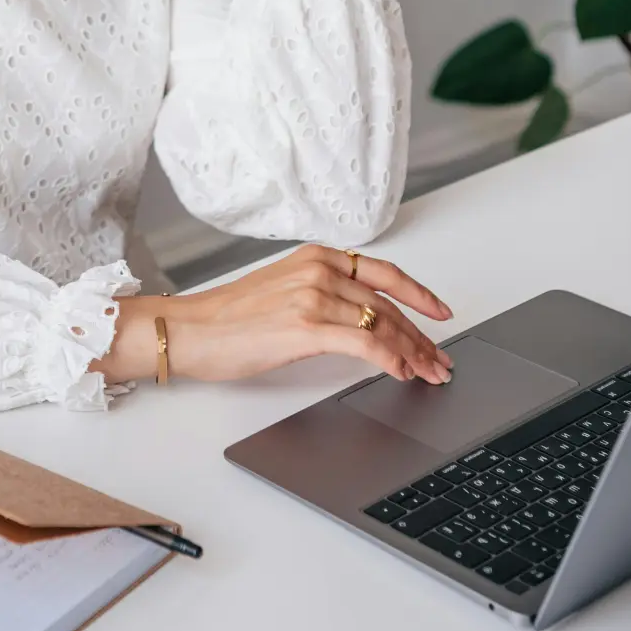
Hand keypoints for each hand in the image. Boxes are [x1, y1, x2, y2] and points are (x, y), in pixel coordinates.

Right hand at [93, 246, 454, 386]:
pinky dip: (389, 359)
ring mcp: (313, 296)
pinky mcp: (305, 326)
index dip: (420, 295)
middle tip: (440, 359)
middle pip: (389, 303)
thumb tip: (361, 321)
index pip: (383, 274)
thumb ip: (321, 294)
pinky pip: (364, 343)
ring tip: (428, 373)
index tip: (440, 313)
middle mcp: (319, 270)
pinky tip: (401, 372)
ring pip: (382, 324)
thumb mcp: (281, 289)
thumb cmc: (226, 317)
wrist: (190, 329)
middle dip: (422, 336)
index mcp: (315, 257)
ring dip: (413, 353)